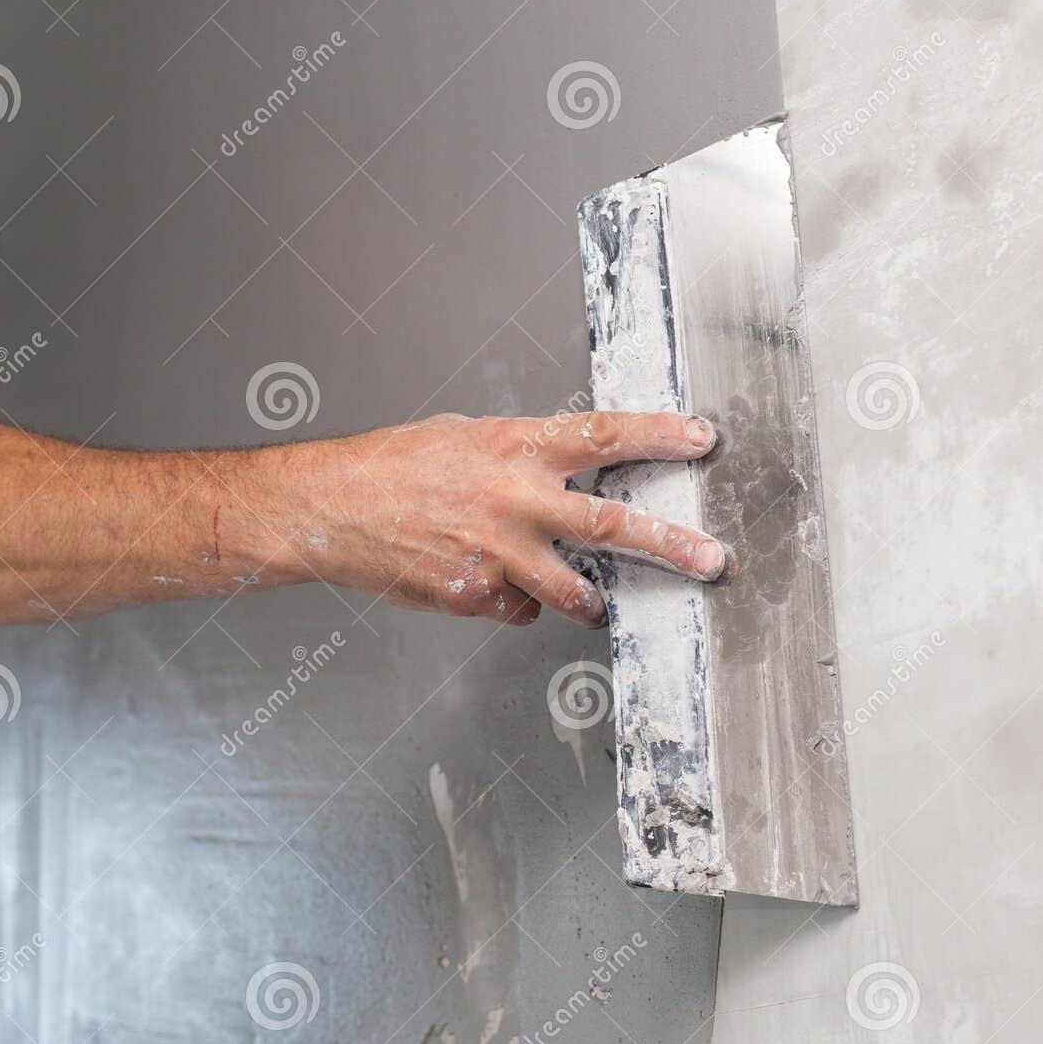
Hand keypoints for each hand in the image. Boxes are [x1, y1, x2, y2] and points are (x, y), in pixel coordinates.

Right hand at [297, 411, 725, 626]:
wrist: (329, 505)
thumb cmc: (395, 465)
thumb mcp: (468, 437)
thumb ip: (524, 456)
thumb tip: (569, 470)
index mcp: (516, 447)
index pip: (605, 434)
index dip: (659, 436)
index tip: (703, 439)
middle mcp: (516, 499)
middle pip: (611, 524)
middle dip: (671, 544)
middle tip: (712, 559)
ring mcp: (498, 553)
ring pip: (573, 590)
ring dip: (591, 601)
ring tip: (596, 604)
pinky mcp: (476, 595)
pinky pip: (519, 608)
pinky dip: (513, 600)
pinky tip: (483, 581)